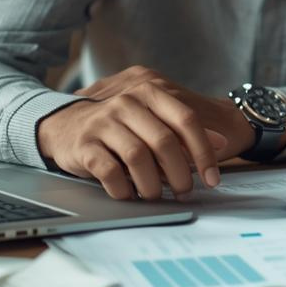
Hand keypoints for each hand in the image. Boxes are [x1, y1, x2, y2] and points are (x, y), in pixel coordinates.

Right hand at [36, 66, 246, 199]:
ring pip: (138, 157)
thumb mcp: (153, 118)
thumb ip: (185, 128)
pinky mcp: (84, 144)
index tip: (213, 178)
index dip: (204, 152)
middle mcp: (126, 102)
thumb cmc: (120, 124)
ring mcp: (103, 122)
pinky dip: (124, 189)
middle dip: (180, 173)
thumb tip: (220, 143)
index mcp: (149, 91)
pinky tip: (130, 195)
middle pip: (164, 141)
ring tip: (157, 195)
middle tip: (185, 191)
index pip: (186, 120)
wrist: (65, 123)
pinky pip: (110, 171)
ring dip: (153, 184)